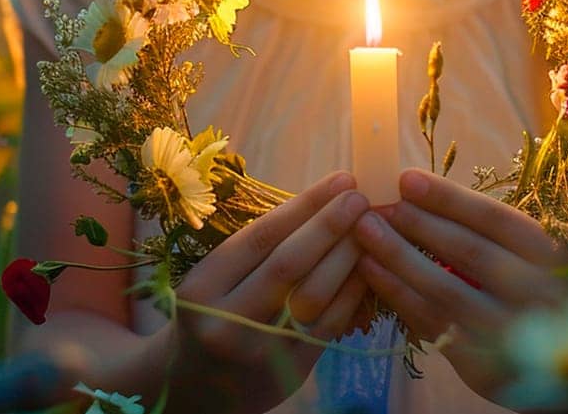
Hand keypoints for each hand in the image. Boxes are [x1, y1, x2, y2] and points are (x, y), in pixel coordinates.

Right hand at [166, 170, 372, 412]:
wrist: (197, 386)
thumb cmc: (212, 315)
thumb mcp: (213, 281)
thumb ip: (258, 249)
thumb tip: (322, 201)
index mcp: (202, 288)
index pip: (259, 238)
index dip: (304, 206)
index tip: (339, 181)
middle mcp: (226, 321)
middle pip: (288, 264)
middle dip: (330, 225)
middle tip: (360, 197)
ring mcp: (259, 351)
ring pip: (313, 295)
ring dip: (347, 255)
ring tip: (370, 227)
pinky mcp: (289, 372)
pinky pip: (328, 325)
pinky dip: (351, 292)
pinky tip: (367, 267)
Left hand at [352, 168, 567, 402]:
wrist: (552, 365)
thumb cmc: (527, 293)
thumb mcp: (525, 259)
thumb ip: (484, 232)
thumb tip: (418, 191)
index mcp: (551, 257)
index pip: (495, 219)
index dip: (449, 197)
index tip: (406, 179)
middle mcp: (536, 295)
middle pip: (469, 252)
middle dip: (418, 224)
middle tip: (378, 205)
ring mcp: (509, 332)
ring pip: (444, 289)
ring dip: (398, 257)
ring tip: (365, 231)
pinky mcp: (481, 364)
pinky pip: (431, 322)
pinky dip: (397, 294)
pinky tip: (371, 271)